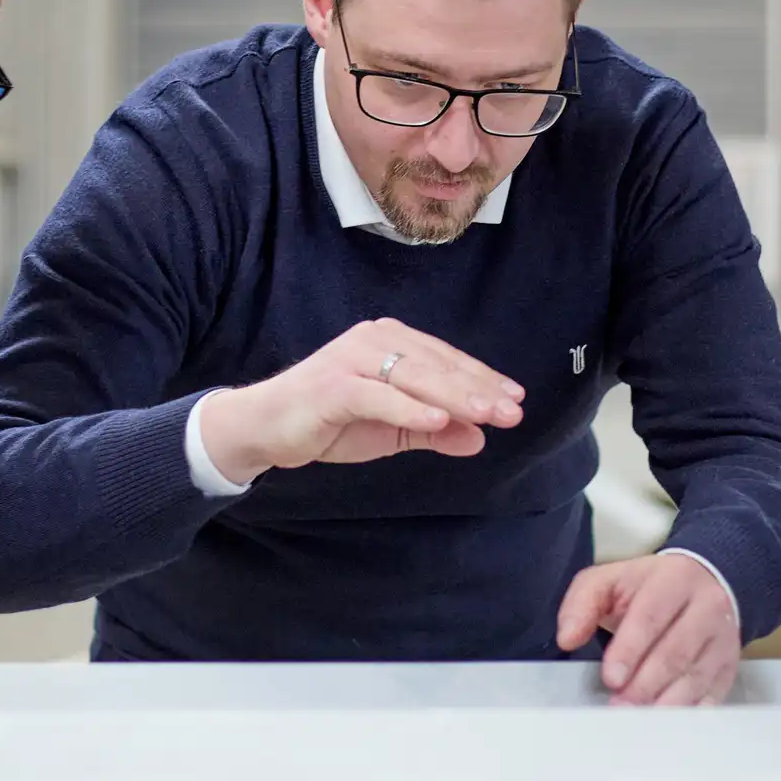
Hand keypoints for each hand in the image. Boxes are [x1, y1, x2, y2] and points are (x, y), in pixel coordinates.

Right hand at [198, 318, 523, 485]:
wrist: (265, 426)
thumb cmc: (329, 421)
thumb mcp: (391, 430)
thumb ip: (432, 431)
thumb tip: (479, 439)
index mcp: (391, 343)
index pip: (447, 361)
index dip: (482, 380)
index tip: (515, 401)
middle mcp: (374, 341)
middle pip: (437, 366)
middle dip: (478, 390)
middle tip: (512, 412)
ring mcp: (352, 359)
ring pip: (414, 376)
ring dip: (453, 396)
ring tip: (487, 414)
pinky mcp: (333, 384)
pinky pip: (379, 396)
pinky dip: (410, 408)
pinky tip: (439, 422)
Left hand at [556, 553, 738, 705]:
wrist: (709, 581)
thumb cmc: (652, 586)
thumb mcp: (612, 580)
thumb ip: (583, 603)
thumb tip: (568, 637)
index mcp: (675, 581)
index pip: (651, 617)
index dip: (630, 650)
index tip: (611, 677)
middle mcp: (706, 609)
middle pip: (675, 653)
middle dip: (644, 684)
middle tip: (619, 705)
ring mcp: (723, 641)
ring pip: (695, 677)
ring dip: (664, 703)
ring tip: (637, 720)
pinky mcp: (729, 668)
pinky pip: (712, 695)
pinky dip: (688, 713)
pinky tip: (666, 725)